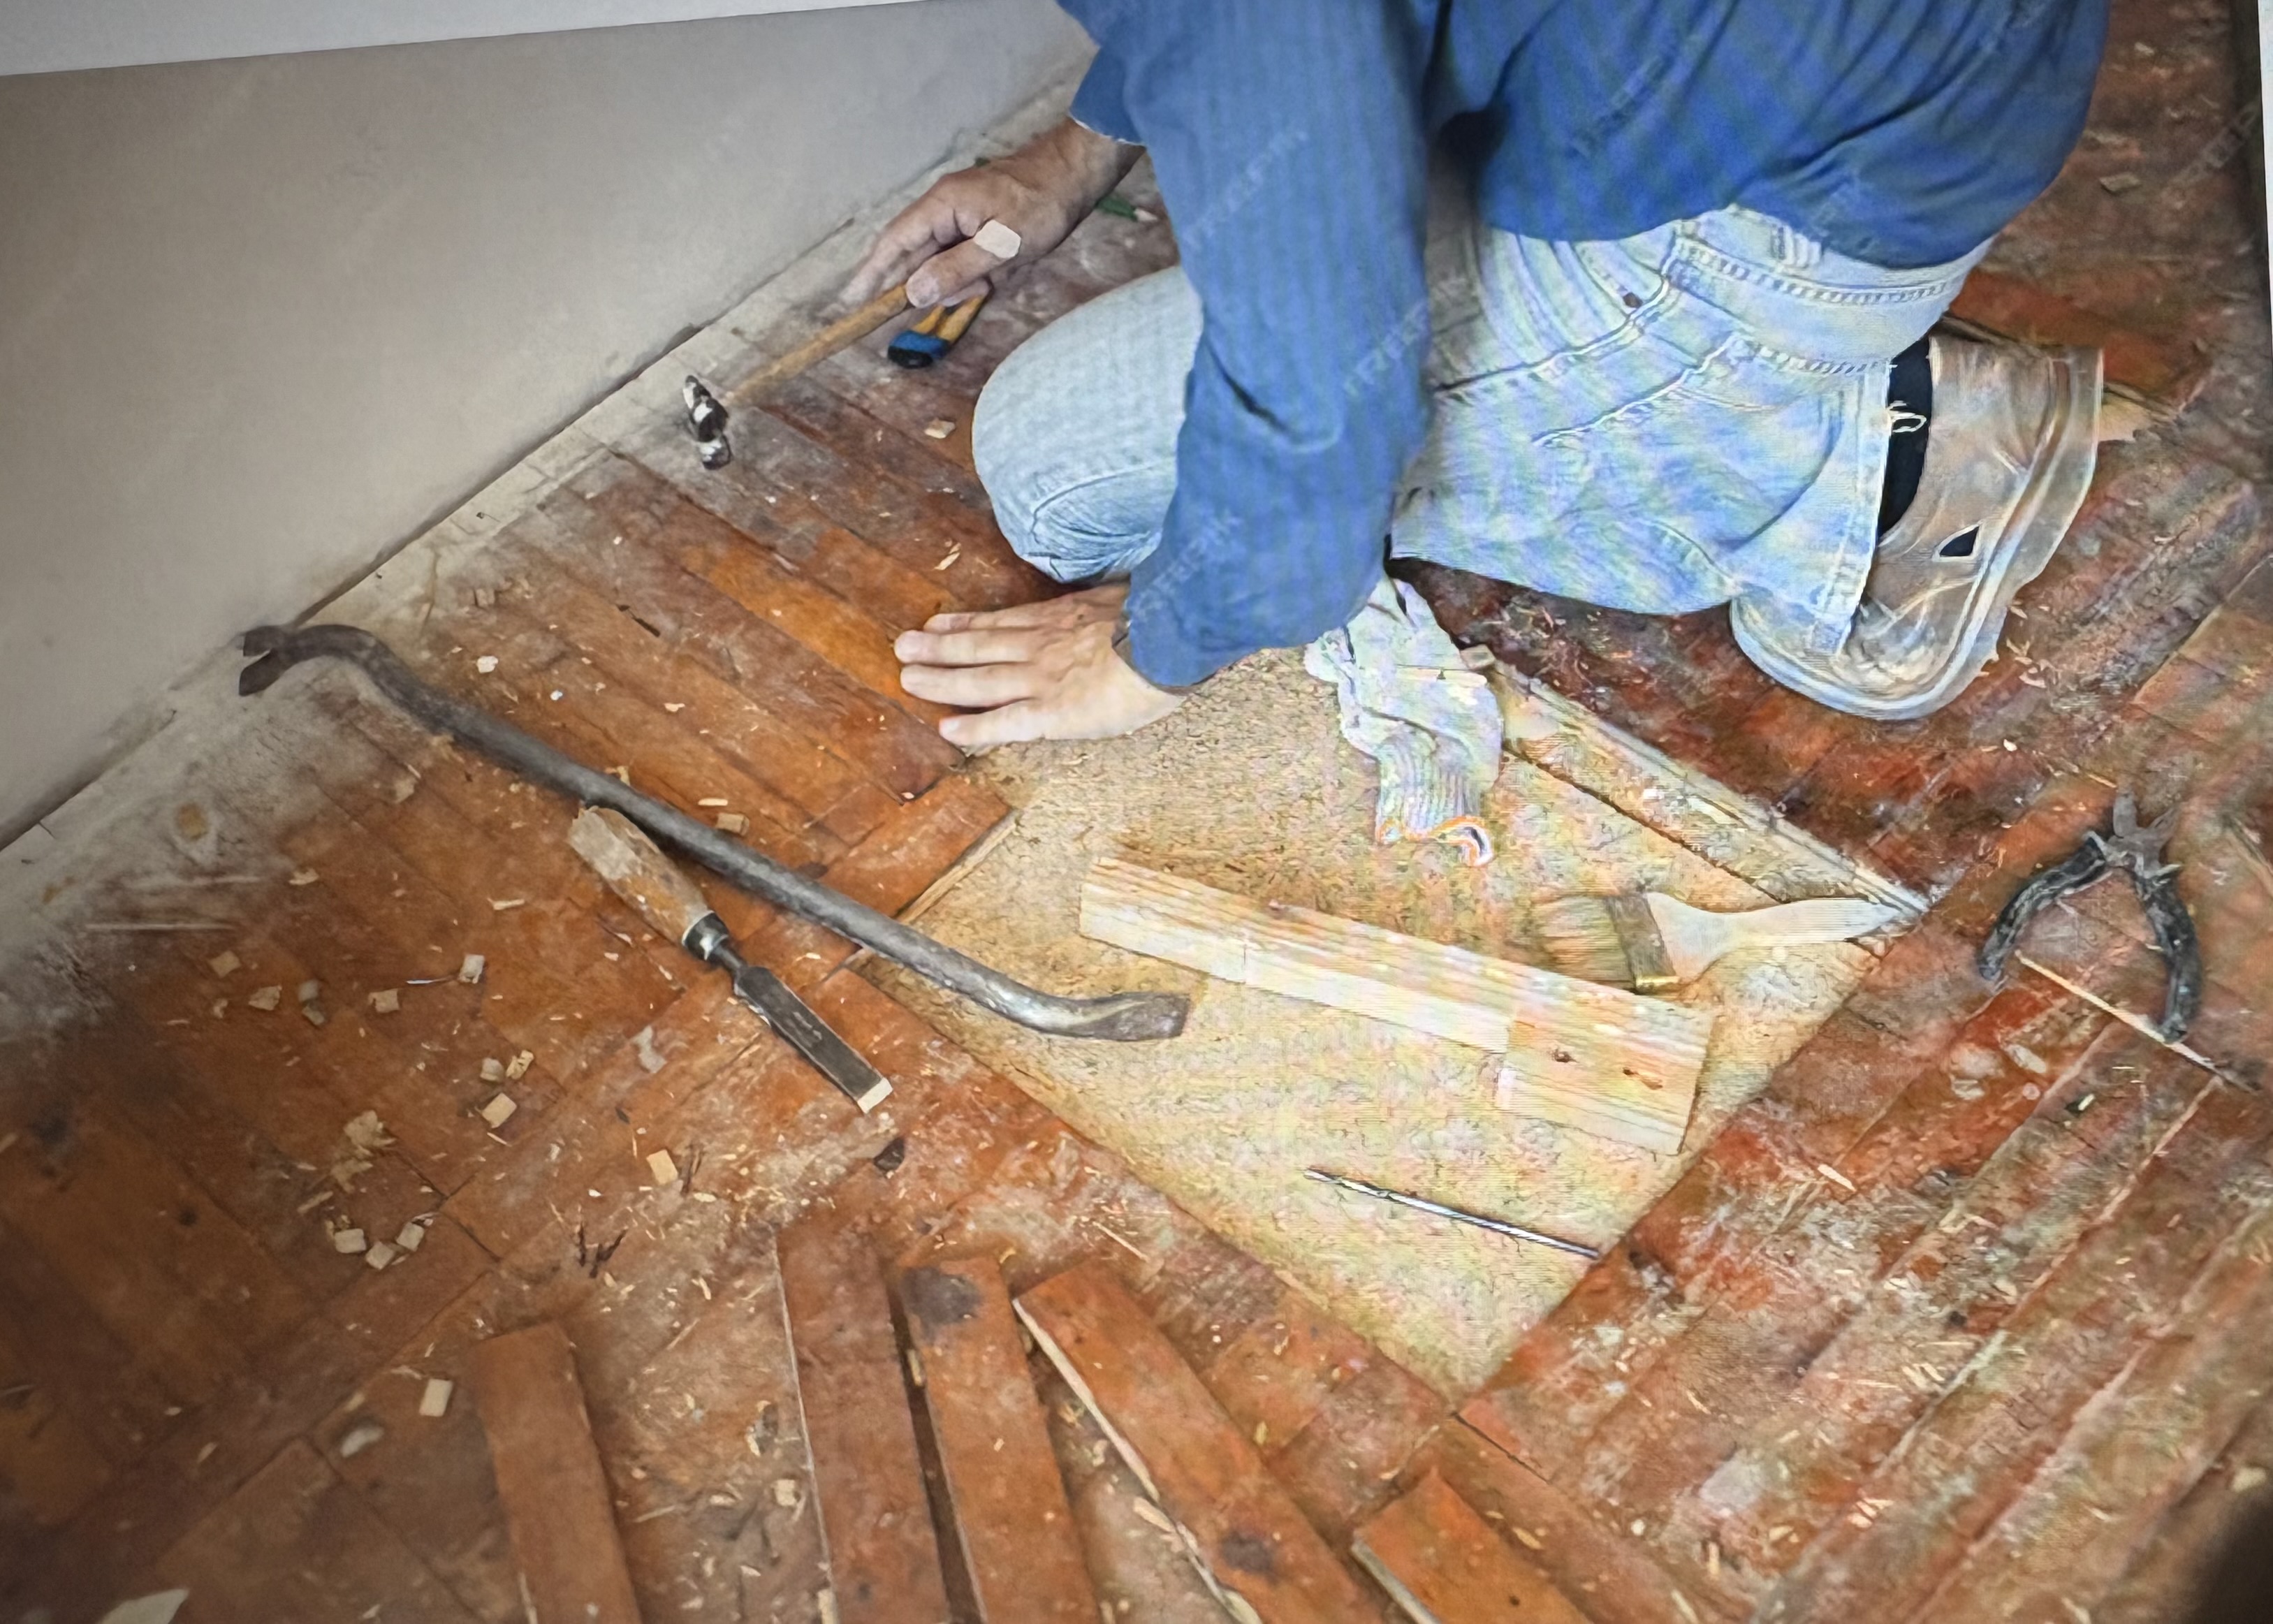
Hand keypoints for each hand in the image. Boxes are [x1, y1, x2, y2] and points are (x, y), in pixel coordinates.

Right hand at [845, 118, 1141, 309]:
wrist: (1075, 173)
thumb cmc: (1042, 204)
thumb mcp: (1003, 245)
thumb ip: (957, 269)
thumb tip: (914, 292)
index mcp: (942, 206)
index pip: (894, 242)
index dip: (872, 272)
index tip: (854, 300)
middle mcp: (943, 208)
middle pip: (918, 257)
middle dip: (936, 283)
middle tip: (970, 292)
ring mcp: (960, 215)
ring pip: (944, 261)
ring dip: (964, 279)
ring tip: (998, 277)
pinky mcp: (977, 223)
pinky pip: (964, 255)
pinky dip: (977, 271)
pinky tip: (1002, 270)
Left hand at [895, 585, 1186, 746]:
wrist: (1170, 637)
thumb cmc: (1161, 615)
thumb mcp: (1127, 594)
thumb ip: (1110, 604)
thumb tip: (1122, 601)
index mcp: (1061, 618)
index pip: (1004, 621)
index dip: (968, 623)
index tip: (939, 623)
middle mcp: (1041, 645)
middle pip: (978, 646)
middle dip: (939, 647)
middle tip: (903, 646)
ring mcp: (1042, 678)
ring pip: (979, 679)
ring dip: (941, 679)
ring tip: (908, 678)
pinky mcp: (1052, 712)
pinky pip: (1004, 722)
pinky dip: (975, 727)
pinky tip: (948, 731)